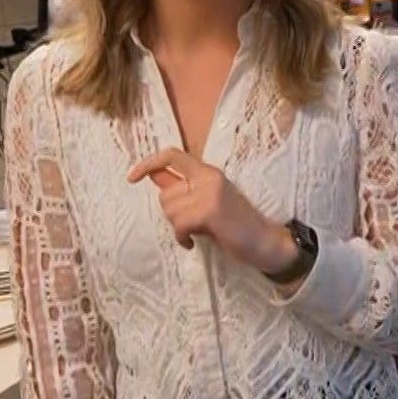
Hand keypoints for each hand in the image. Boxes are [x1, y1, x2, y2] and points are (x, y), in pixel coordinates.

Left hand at [128, 148, 296, 273]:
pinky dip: (182, 238)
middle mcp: (208, 176)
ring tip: (196, 232)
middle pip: (165, 193)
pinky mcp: (210, 210)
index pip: (172, 155)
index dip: (148, 163)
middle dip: (172, 214)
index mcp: (208, 171)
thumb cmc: (236, 224)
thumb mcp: (209, 200)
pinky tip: (193, 243)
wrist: (265, 241)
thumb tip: (153, 178)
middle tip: (190, 224)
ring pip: (170, 210)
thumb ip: (185, 189)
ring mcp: (209, 192)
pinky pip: (179, 224)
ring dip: (179, 227)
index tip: (132, 177)